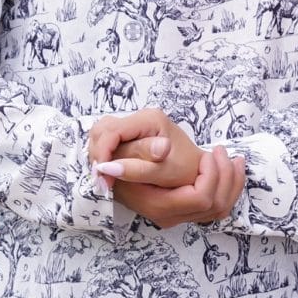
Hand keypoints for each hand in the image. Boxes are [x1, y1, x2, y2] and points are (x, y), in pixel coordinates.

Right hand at [87, 109, 202, 192]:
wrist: (199, 170)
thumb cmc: (188, 170)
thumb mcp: (168, 170)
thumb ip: (140, 167)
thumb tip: (110, 167)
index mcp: (151, 120)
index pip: (112, 131)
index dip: (102, 153)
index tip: (101, 175)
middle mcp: (140, 118)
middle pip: (102, 130)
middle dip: (98, 154)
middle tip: (102, 179)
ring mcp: (134, 127)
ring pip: (101, 135)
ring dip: (99, 156)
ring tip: (106, 178)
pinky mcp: (130, 137)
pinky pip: (108, 143)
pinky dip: (105, 158)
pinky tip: (111, 173)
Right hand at [113, 146, 246, 227]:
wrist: (112, 162)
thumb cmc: (121, 152)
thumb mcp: (130, 145)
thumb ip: (143, 152)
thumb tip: (162, 150)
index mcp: (158, 204)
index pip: (201, 198)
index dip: (211, 175)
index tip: (207, 154)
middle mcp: (168, 216)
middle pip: (216, 204)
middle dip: (226, 175)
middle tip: (219, 151)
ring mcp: (176, 216)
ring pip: (220, 208)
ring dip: (232, 181)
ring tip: (233, 158)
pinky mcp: (182, 210)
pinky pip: (217, 207)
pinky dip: (230, 188)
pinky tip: (232, 168)